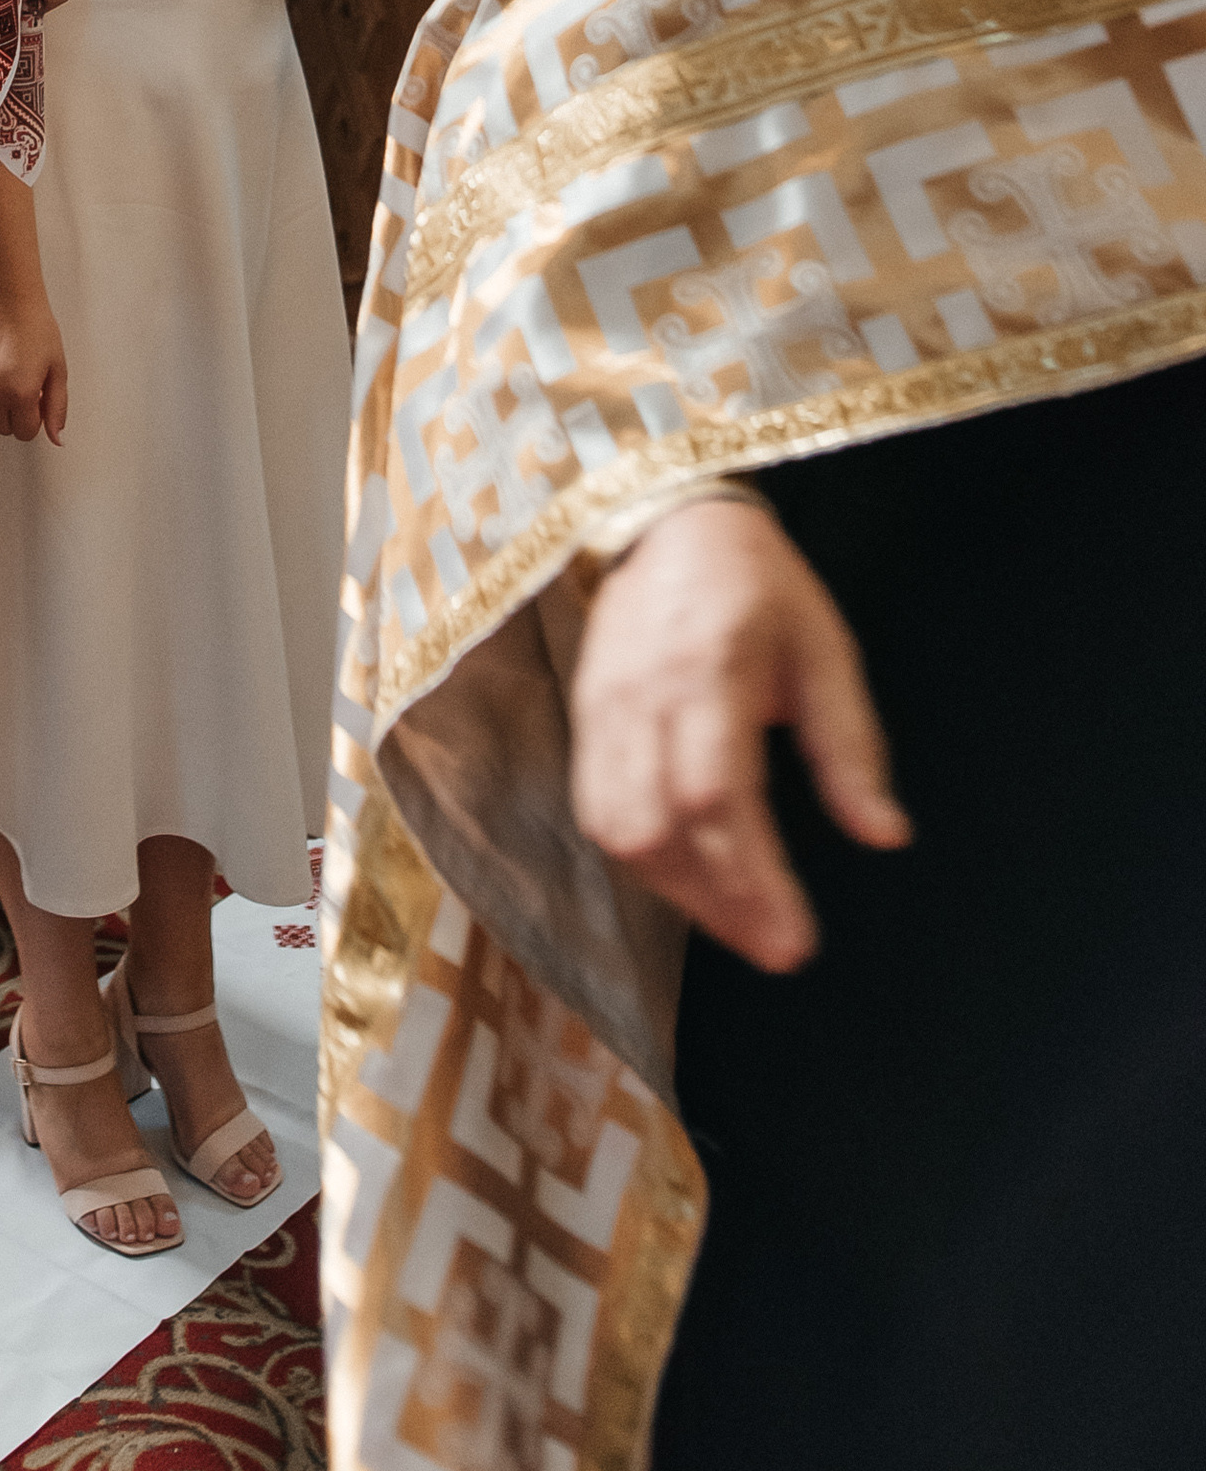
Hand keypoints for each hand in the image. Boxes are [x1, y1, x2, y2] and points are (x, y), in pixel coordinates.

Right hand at [0, 293, 67, 443]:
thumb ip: (57, 408)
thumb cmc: (36, 329)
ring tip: (5, 385)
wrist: (9, 301)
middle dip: (15, 416)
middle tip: (22, 389)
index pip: (25, 433)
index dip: (34, 419)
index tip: (36, 402)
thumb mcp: (58, 370)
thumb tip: (57, 438)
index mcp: (22, 394)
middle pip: (3, 428)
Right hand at [569, 497, 907, 970]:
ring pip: (619, 828)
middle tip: (776, 947)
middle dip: (717, 903)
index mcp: (712, 668)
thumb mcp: (827, 651)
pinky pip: (597, 809)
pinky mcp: (584, 716)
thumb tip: (885, 837)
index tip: (796, 940)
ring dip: (678, 891)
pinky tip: (689, 879)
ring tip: (738, 923)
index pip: (717, 794)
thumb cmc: (763, 588)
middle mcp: (644, 693)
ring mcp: (603, 706)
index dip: (751, 878)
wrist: (670, 522)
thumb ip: (850, 747)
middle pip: (660, 826)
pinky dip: (641, 860)